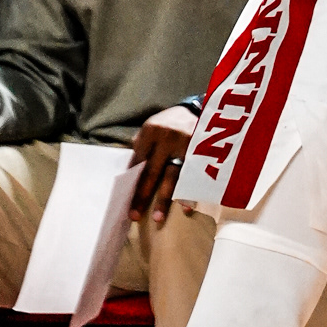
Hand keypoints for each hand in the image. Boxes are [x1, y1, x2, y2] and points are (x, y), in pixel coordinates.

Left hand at [129, 104, 196, 223]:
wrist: (202, 108)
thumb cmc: (172, 121)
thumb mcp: (154, 125)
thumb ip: (141, 144)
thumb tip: (129, 167)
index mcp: (151, 130)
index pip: (137, 160)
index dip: (131, 181)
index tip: (124, 199)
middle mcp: (167, 137)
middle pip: (152, 172)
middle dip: (142, 195)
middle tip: (134, 215)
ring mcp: (185, 145)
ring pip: (172, 177)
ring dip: (164, 200)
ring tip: (157, 218)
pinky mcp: (201, 151)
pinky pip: (193, 176)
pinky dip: (189, 193)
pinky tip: (186, 208)